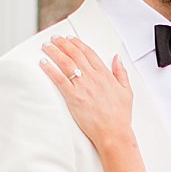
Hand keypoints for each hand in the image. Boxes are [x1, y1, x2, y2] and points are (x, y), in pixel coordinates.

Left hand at [39, 35, 135, 160]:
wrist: (114, 133)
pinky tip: (43, 63)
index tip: (70, 39)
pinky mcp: (73, 98)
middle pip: (75, 54)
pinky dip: (50, 69)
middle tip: (55, 38)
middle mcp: (93, 78)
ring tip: (47, 46)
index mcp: (105, 75)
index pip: (88, 53)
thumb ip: (121, 73)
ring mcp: (83, 87)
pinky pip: (59, 79)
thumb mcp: (127, 91)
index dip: (77, 43)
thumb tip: (117, 59)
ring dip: (54, 52)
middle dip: (63, 43)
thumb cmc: (120, 116)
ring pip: (66, 63)